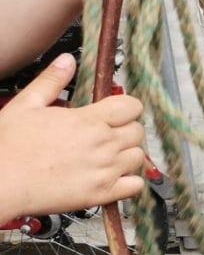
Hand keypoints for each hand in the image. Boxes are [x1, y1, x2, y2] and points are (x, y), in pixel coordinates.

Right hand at [0, 55, 147, 223]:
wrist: (0, 182)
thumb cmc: (9, 146)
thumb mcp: (26, 105)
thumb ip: (52, 81)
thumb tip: (67, 60)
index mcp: (88, 120)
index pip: (132, 106)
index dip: (126, 107)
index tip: (115, 112)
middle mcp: (102, 144)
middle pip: (138, 131)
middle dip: (126, 129)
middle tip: (108, 134)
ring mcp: (105, 170)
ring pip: (138, 157)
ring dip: (127, 154)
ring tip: (108, 155)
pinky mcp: (102, 194)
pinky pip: (136, 186)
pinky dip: (130, 181)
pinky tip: (113, 177)